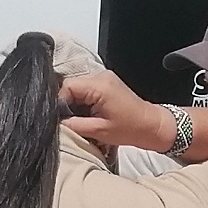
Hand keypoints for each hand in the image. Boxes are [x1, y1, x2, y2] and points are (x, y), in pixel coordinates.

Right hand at [60, 69, 177, 152]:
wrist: (151, 125)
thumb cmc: (130, 129)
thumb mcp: (98, 131)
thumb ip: (74, 125)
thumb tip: (57, 123)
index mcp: (99, 86)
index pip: (67, 87)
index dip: (60, 103)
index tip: (62, 118)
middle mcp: (101, 77)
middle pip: (71, 86)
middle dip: (67, 104)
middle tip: (72, 121)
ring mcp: (104, 78)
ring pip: (77, 88)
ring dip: (75, 103)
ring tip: (83, 118)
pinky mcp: (106, 83)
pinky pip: (86, 89)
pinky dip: (83, 102)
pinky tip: (89, 114)